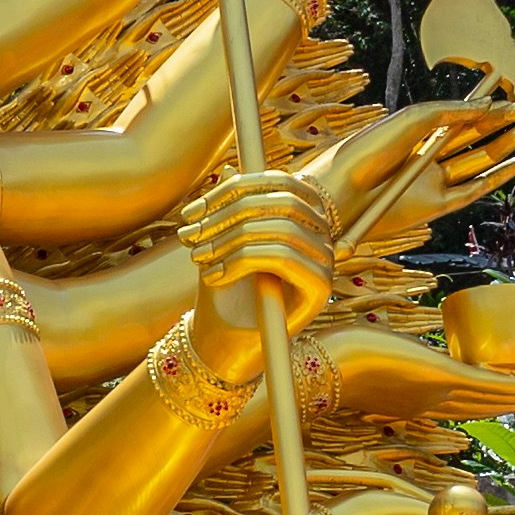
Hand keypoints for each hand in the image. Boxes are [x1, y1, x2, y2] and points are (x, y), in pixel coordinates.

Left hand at [180, 169, 337, 341]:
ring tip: (198, 258)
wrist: (226, 342)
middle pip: (281, 200)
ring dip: (228, 240)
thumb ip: (230, 207)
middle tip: (188, 236)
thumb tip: (228, 171)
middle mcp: (323, 234)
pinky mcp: (320, 288)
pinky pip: (281, 256)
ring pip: (280, 228)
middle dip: (226, 214)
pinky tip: (214, 277)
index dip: (232, 189)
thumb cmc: (224, 289)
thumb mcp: (221, 240)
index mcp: (304, 215)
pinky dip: (240, 262)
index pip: (279, 181)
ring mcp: (326, 261)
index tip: (191, 212)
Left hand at [300, 328, 514, 427]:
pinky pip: (493, 387)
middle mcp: (435, 401)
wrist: (317, 371)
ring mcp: (440, 393)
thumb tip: (382, 368)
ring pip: (498, 397)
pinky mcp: (443, 380)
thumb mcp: (367, 365)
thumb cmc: (332, 364)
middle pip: (490, 403)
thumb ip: (381, 368)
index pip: (467, 401)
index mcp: (420, 400)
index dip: (498, 399)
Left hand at [301, 97, 514, 240]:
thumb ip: (451, 111)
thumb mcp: (413, 118)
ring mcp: (431, 181)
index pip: (457, 116)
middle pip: (469, 138)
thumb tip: (488, 106)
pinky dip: (497, 178)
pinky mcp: (435, 206)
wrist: (345, 190)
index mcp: (416, 132)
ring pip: (475, 163)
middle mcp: (425, 156)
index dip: (484, 106)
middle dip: (495, 123)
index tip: (509, 94)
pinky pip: (473, 190)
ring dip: (499, 148)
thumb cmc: (370, 149)